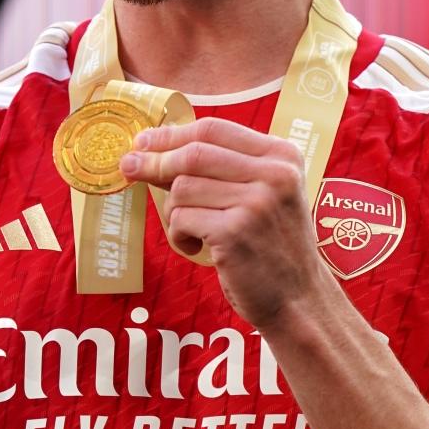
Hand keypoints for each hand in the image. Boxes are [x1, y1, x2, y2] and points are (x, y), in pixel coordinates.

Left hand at [120, 117, 336, 328]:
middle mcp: (274, 174)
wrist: (298, 299)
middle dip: (154, 161)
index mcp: (282, 156)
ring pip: (183, 187)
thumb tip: (154, 151)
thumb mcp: (263, 195)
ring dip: (174, 211)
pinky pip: (181, 219)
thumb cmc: (270, 247)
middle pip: (194, 153)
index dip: (172, 134)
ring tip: (192, 231)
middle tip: (129, 169)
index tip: (144, 142)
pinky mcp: (235, 232)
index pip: (214, 129)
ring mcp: (257, 203)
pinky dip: (179, 235)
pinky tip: (197, 247)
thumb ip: (223, 170)